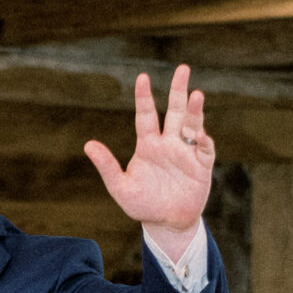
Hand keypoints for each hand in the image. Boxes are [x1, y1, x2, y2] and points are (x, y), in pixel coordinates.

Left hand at [83, 63, 213, 252]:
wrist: (166, 223)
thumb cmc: (143, 204)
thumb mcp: (121, 187)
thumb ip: (107, 166)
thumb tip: (88, 145)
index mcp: (148, 145)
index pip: (146, 115)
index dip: (144, 97)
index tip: (142, 77)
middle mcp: (168, 143)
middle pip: (174, 111)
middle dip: (178, 90)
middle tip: (183, 68)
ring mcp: (186, 152)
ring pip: (192, 125)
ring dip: (194, 111)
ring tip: (196, 95)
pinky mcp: (201, 165)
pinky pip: (204, 149)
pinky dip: (203, 141)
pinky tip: (198, 136)